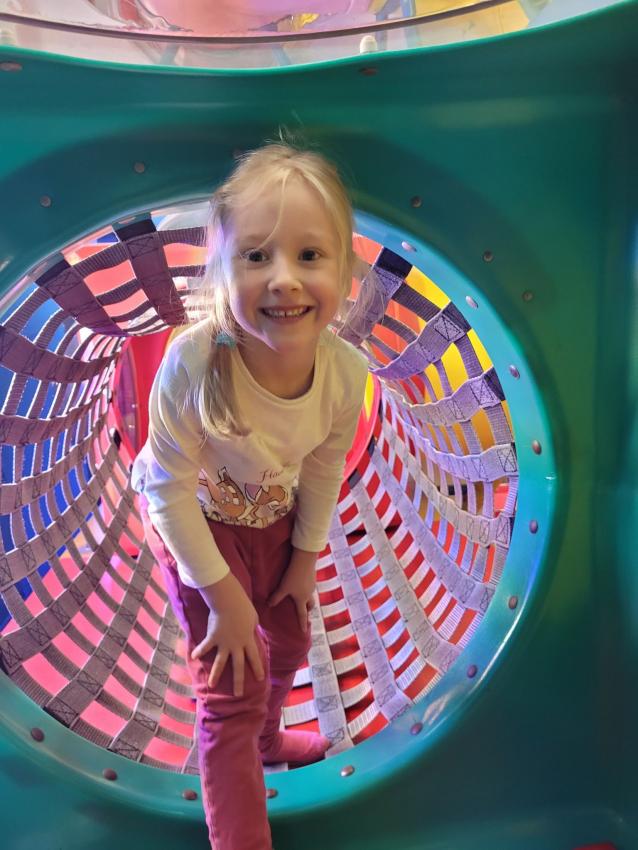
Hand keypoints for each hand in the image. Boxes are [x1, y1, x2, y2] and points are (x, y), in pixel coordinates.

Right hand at [191, 573, 264, 696]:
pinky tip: (193, 657)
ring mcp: (223, 643)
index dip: (257, 668)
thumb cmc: (243, 607)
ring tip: (212, 686)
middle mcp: (236, 646)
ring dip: (215, 675)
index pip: (254, 657)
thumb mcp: (253, 618)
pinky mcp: (212, 638)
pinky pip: (205, 647)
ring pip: (219, 663)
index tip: (260, 679)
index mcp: (248, 640)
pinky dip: (198, 651)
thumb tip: (252, 630)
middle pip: (238, 667)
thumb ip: (252, 627)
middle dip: (238, 682)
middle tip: (238, 695)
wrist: (229, 602)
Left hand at [267, 548, 317, 631]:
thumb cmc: (293, 576)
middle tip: (305, 611)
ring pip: (311, 595)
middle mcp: (309, 594)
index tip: (304, 631)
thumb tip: (269, 605)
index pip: (302, 614)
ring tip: (302, 597)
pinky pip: (310, 586)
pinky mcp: (312, 577)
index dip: (302, 623)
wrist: (304, 560)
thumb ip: (276, 597)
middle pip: (310, 605)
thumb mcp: (283, 588)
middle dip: (308, 610)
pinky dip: (306, 588)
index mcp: (302, 599)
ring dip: (307, 598)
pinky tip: (302, 583)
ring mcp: (312, 585)